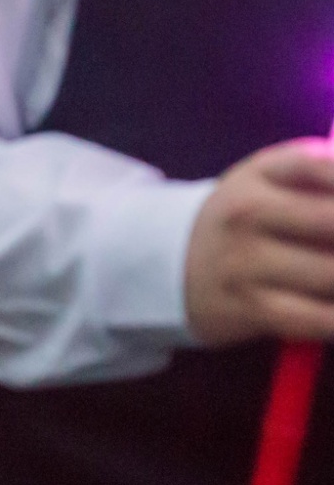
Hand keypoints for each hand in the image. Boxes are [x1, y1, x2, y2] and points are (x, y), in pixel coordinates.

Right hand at [186, 139, 333, 345]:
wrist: (167, 265)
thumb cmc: (246, 220)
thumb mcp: (270, 182)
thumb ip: (324, 173)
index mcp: (260, 173)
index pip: (318, 166)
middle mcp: (247, 213)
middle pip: (332, 222)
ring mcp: (245, 262)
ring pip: (332, 274)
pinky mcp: (250, 308)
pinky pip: (321, 319)